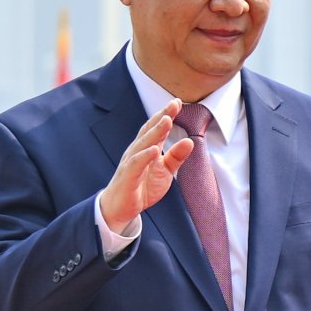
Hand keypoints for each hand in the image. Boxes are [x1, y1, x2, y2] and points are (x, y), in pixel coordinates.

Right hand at [99, 107, 196, 236]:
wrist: (120, 208)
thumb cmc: (142, 187)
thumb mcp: (164, 172)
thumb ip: (176, 157)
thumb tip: (190, 141)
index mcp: (146, 148)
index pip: (156, 128)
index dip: (166, 114)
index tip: (177, 102)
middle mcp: (137, 151)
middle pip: (150, 131)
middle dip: (162, 116)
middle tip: (174, 104)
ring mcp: (131, 162)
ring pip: (143, 144)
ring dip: (155, 132)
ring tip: (167, 120)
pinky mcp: (128, 177)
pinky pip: (136, 164)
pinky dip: (145, 156)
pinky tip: (154, 149)